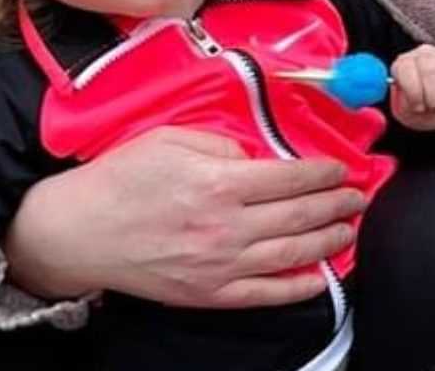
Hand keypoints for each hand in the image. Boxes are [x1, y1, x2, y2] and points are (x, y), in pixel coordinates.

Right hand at [3, 126, 364, 308]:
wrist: (77, 232)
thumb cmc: (120, 179)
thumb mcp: (170, 140)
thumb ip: (222, 145)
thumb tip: (258, 158)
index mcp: (218, 183)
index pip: (290, 176)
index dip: (324, 172)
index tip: (340, 168)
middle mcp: (225, 227)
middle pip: (299, 215)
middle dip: (336, 204)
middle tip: (358, 195)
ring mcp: (218, 265)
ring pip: (291, 254)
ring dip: (329, 241)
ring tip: (349, 228)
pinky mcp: (208, 293)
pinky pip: (265, 294)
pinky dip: (299, 287)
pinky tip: (320, 276)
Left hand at [390, 45, 434, 130]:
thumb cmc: (426, 110)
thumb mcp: (411, 115)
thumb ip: (407, 109)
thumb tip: (412, 104)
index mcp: (405, 64)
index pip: (405, 68)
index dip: (413, 92)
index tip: (419, 107)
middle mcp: (425, 54)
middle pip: (430, 70)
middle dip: (434, 97)